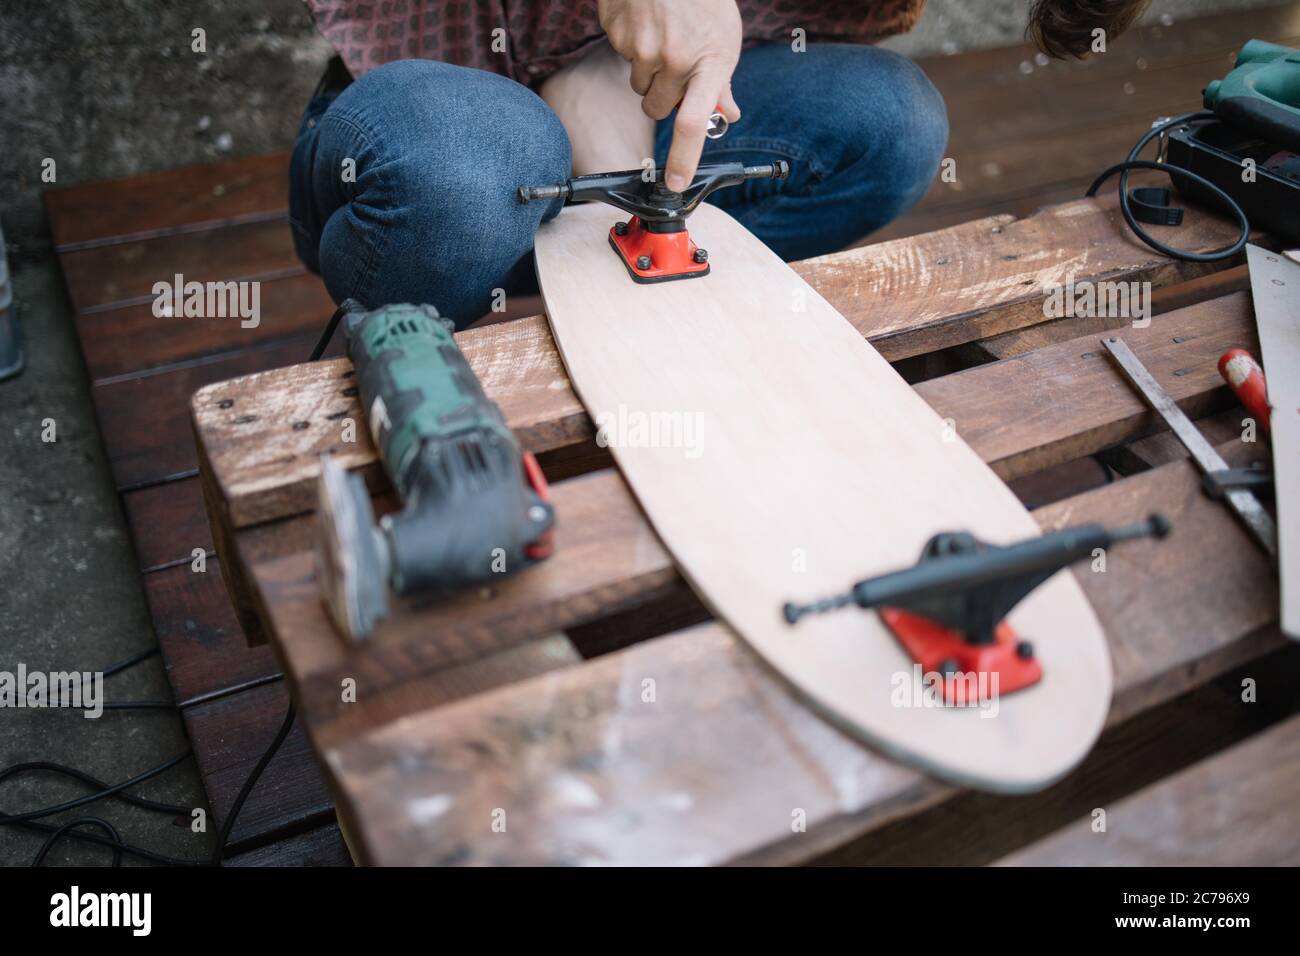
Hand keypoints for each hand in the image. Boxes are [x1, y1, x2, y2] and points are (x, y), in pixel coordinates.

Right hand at [599, 0, 742, 191]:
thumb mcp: (724, 37)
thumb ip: (720, 80)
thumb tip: (729, 113)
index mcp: (708, 63)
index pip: (693, 123)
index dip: (684, 158)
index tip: (676, 183)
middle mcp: (675, 60)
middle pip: (658, 108)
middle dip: (664, 95)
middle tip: (675, 64)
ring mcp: (643, 49)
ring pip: (638, 85)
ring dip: (648, 70)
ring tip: (662, 36)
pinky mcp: (618, 35)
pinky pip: (622, 57)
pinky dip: (632, 45)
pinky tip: (645, 22)